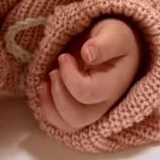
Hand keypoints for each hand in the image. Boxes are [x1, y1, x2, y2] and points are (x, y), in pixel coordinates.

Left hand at [38, 18, 140, 132]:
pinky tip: (44, 89)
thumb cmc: (115, 37)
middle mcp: (105, 104)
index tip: (64, 57)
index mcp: (115, 85)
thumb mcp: (114, 34)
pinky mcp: (80, 109)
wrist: (114, 44)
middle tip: (54, 71)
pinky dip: (48, 110)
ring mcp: (92, 110)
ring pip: (69, 125)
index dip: (69, 76)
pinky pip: (63, 123)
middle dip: (58, 94)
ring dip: (50, 106)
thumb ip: (104, 44)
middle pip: (78, 117)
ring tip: (44, 83)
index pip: (88, 93)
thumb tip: (87, 54)